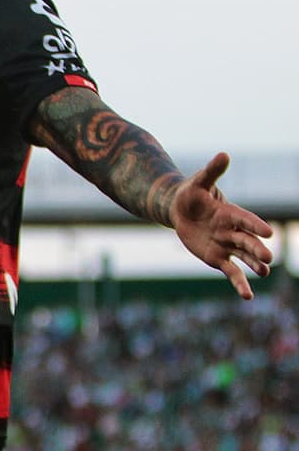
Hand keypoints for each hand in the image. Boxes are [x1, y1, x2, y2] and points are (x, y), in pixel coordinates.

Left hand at [171, 152, 272, 298]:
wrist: (181, 210)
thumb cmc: (191, 194)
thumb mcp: (198, 182)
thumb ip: (212, 171)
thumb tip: (224, 154)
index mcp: (230, 213)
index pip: (245, 220)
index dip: (255, 225)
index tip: (268, 232)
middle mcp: (233, 231)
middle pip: (247, 241)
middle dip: (257, 249)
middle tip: (268, 257)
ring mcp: (227, 246)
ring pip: (244, 257)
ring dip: (254, 265)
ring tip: (265, 272)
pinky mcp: (219, 258)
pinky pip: (232, 272)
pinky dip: (240, 283)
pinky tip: (248, 296)